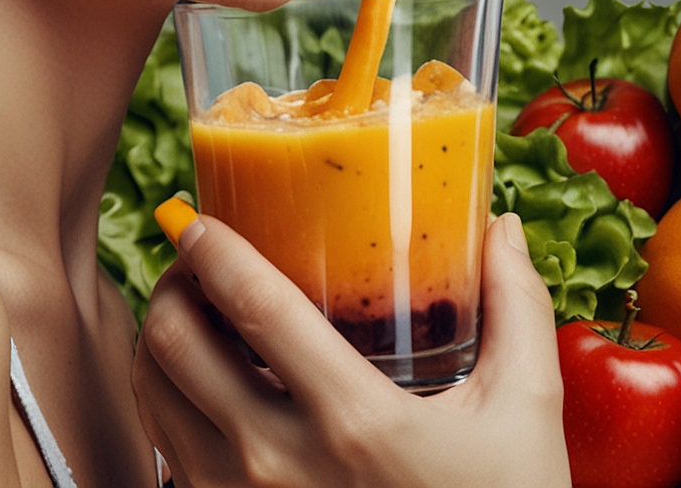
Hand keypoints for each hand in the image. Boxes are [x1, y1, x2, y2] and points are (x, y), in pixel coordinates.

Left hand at [132, 213, 569, 487]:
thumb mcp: (525, 412)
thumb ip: (517, 310)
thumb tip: (500, 226)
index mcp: (355, 420)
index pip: (255, 308)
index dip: (213, 249)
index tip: (201, 217)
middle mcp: (280, 464)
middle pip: (176, 346)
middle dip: (173, 284)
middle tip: (199, 261)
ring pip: (155, 397)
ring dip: (162, 341)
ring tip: (196, 312)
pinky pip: (167, 452)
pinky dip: (169, 403)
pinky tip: (209, 384)